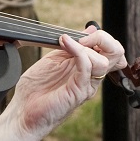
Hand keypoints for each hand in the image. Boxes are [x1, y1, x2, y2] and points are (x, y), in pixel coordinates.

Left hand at [6, 26, 126, 138]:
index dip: (101, 38)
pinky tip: (65, 43)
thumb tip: (91, 29)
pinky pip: (86, 67)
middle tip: (83, 38)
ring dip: (87, 46)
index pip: (111, 50)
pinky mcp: (77, 91)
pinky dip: (77, 50)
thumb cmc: (36, 89)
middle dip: (104, 39)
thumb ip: (72, 45)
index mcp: (87, 69)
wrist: (23, 111)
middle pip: (116, 54)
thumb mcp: (55, 58)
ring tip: (67, 42)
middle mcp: (91, 77)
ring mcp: (86, 85)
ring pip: (104, 62)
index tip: (81, 34)